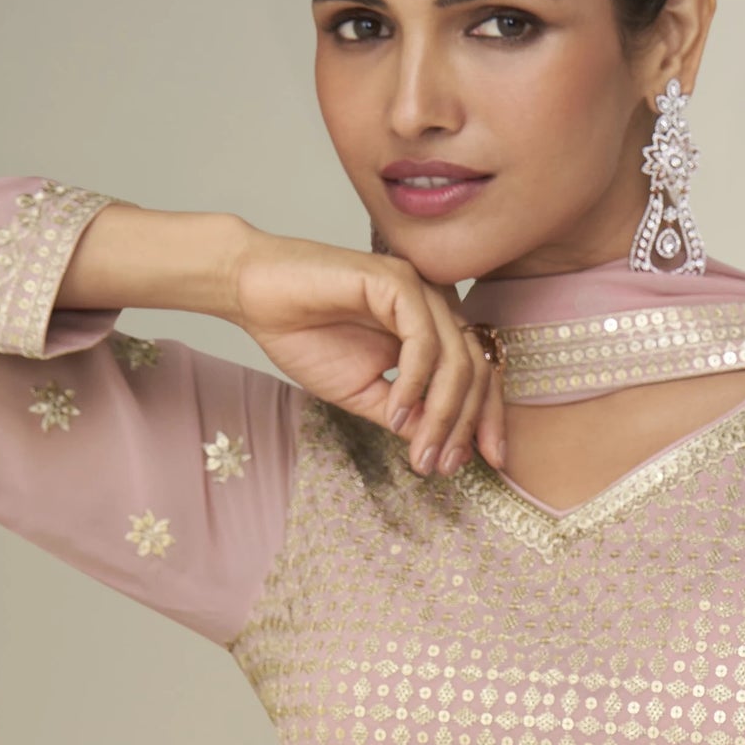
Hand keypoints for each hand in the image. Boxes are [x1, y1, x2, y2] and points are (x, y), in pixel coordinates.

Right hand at [224, 230, 506, 476]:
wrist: (257, 297)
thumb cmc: (307, 336)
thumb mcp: (363, 393)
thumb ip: (405, 415)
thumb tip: (444, 448)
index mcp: (434, 328)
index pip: (479, 373)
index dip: (487, 418)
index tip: (488, 462)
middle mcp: (436, 305)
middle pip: (476, 368)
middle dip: (466, 425)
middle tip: (446, 466)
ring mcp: (419, 288)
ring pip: (456, 357)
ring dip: (442, 413)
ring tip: (421, 453)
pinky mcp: (395, 279)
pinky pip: (422, 339)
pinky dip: (415, 381)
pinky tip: (395, 411)